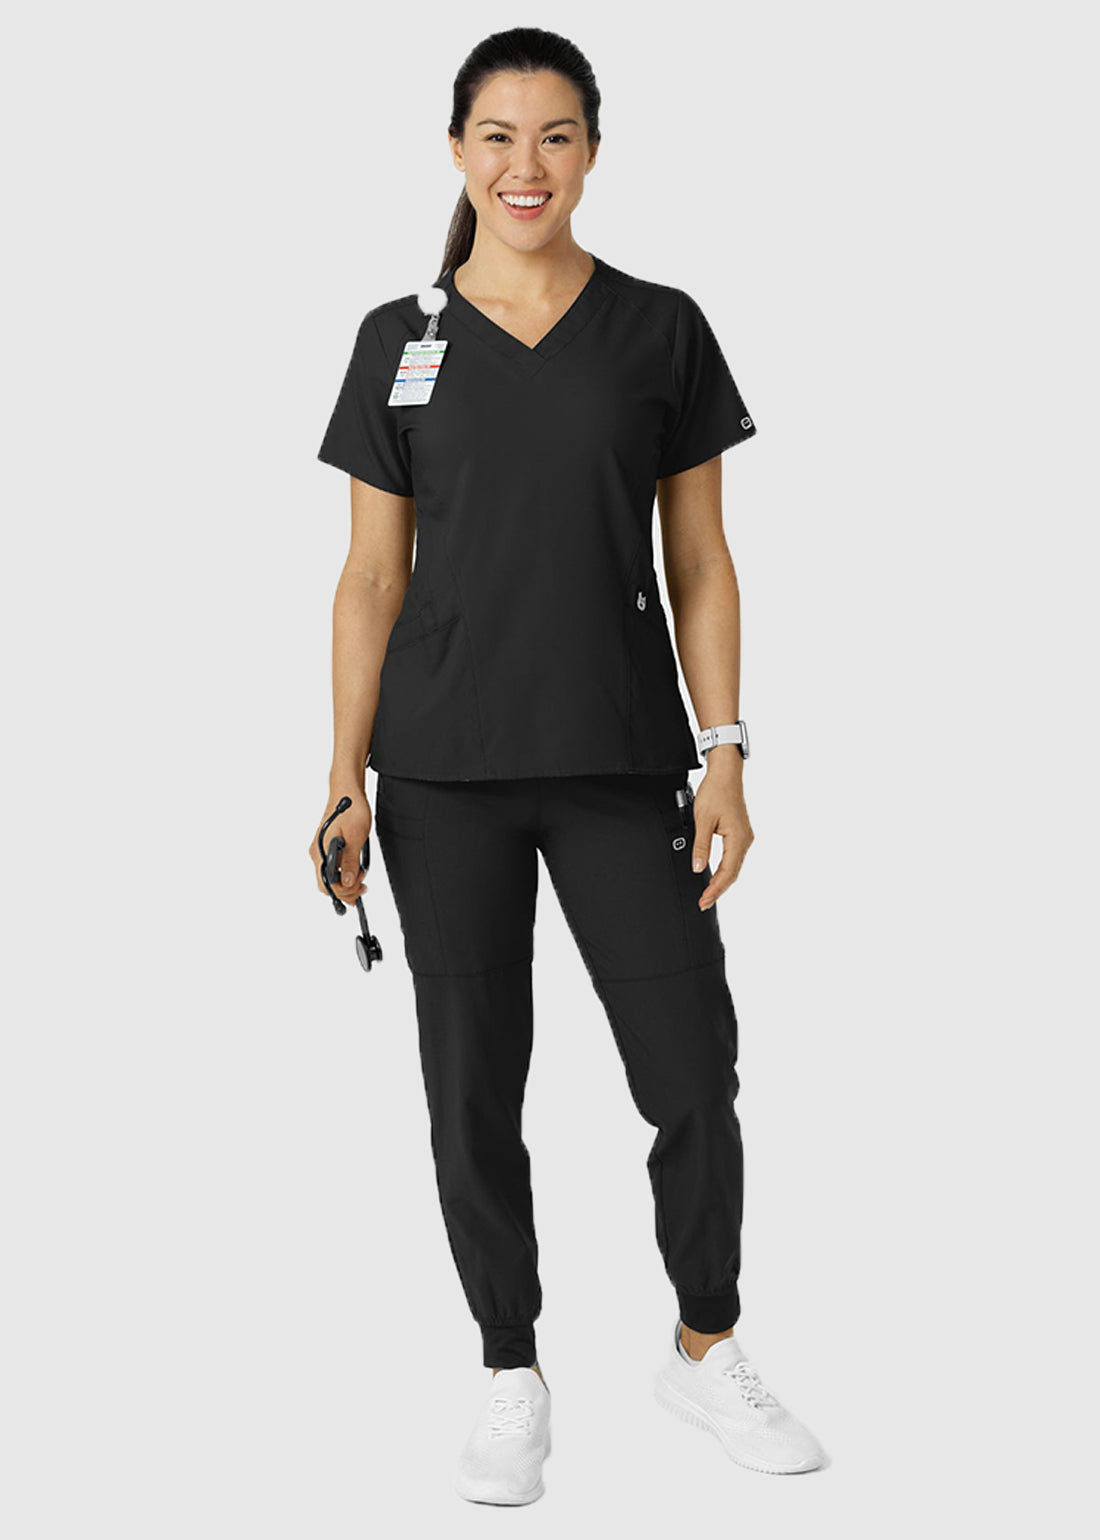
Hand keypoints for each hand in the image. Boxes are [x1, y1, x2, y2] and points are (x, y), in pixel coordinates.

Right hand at [310, 788, 372, 901]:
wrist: (347, 791)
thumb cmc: (351, 808)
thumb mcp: (356, 836)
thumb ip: (350, 861)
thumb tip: (346, 882)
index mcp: (321, 851)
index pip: (326, 884)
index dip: (343, 891)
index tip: (358, 889)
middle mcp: (317, 853)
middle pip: (327, 884)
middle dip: (346, 890)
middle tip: (363, 885)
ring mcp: (321, 850)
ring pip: (330, 877)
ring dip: (346, 883)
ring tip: (362, 878)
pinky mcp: (327, 847)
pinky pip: (332, 867)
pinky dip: (343, 874)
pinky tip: (355, 872)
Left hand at [692, 764, 753, 909]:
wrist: (725, 774)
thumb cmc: (715, 792)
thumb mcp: (702, 820)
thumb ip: (701, 846)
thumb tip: (698, 867)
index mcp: (738, 838)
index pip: (728, 872)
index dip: (715, 889)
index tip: (704, 900)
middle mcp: (745, 840)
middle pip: (733, 873)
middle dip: (718, 890)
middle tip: (704, 902)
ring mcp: (744, 837)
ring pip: (734, 867)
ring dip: (722, 881)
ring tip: (708, 893)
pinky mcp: (740, 834)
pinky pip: (734, 858)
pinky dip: (725, 870)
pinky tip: (716, 876)